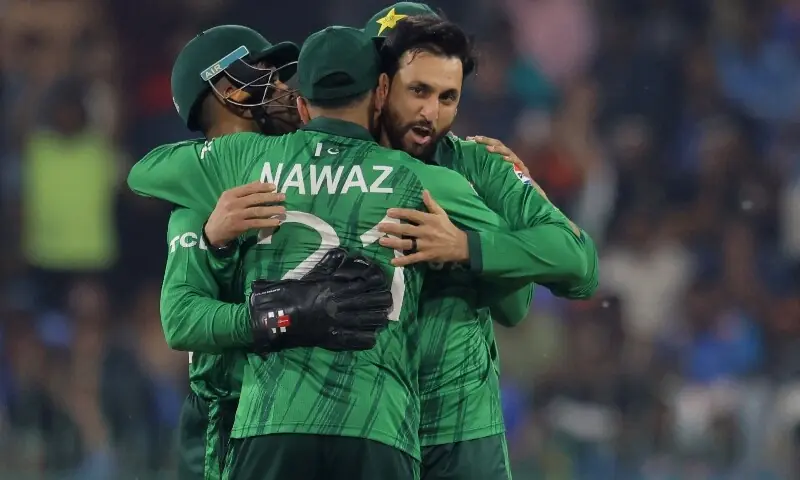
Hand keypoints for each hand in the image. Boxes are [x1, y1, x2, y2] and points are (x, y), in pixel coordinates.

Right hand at [205, 181, 285, 246]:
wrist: (213, 231)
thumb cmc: (223, 212)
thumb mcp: (229, 199)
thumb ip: (243, 191)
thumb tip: (259, 182)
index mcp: (230, 194)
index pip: (249, 188)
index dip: (263, 187)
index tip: (274, 186)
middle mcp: (233, 203)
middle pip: (255, 199)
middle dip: (271, 197)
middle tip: (283, 197)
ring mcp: (236, 215)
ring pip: (258, 211)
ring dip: (272, 210)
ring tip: (283, 209)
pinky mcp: (239, 226)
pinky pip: (256, 223)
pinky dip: (267, 222)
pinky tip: (276, 222)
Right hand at [249, 248, 391, 351]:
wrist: (280, 315)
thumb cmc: (296, 292)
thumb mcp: (313, 274)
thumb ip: (329, 264)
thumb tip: (343, 252)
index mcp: (338, 287)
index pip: (367, 283)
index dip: (378, 283)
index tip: (382, 283)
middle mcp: (342, 304)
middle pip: (372, 302)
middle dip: (383, 301)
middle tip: (386, 301)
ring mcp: (340, 322)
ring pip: (368, 320)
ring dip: (378, 319)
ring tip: (383, 318)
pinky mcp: (335, 338)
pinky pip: (357, 340)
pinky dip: (367, 338)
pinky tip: (372, 337)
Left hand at [377, 190, 468, 266]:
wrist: (460, 246)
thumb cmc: (449, 228)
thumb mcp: (442, 213)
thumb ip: (431, 203)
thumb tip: (424, 191)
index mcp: (429, 220)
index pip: (412, 215)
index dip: (400, 213)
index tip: (389, 212)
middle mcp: (425, 232)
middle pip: (406, 229)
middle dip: (392, 228)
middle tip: (379, 227)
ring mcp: (425, 245)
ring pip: (406, 244)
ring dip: (393, 243)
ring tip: (382, 241)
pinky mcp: (426, 255)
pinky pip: (412, 258)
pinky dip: (403, 260)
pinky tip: (393, 262)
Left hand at [467, 135, 549, 200]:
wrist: (526, 198)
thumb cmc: (507, 191)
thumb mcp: (492, 183)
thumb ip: (483, 178)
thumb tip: (467, 181)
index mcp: (500, 160)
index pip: (490, 147)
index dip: (481, 142)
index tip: (470, 139)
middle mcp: (509, 159)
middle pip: (498, 145)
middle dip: (487, 141)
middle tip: (476, 139)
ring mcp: (516, 164)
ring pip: (507, 151)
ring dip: (497, 149)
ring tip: (488, 148)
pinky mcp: (523, 171)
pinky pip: (517, 163)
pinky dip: (511, 160)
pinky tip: (505, 159)